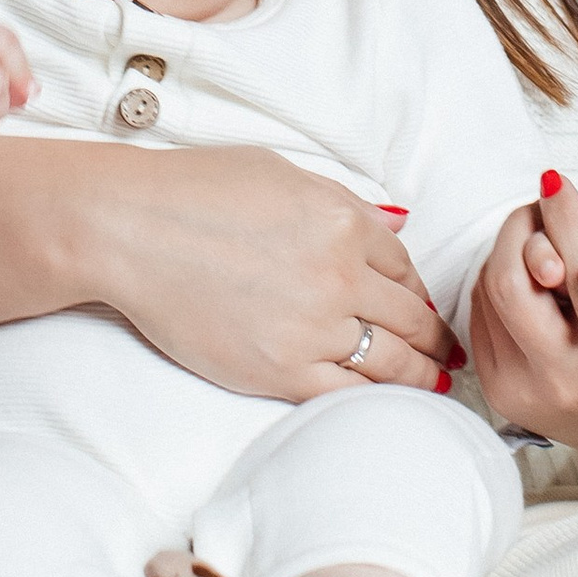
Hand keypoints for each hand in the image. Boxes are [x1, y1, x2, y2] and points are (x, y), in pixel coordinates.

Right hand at [106, 150, 459, 399]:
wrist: (130, 229)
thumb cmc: (194, 190)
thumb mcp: (281, 173)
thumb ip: (344, 202)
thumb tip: (397, 222)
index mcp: (343, 221)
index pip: (403, 264)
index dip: (417, 288)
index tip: (423, 305)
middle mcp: (339, 275)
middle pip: (409, 316)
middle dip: (433, 336)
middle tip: (447, 350)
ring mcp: (313, 327)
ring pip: (391, 361)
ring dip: (421, 374)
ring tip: (435, 381)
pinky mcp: (281, 370)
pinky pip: (347, 393)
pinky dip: (375, 399)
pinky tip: (388, 402)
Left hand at [469, 161, 577, 480]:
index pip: (565, 267)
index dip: (556, 214)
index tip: (555, 180)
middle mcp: (560, 384)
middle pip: (508, 281)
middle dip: (522, 231)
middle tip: (543, 206)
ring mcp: (523, 395)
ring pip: (487, 298)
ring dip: (508, 256)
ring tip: (539, 235)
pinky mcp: (501, 395)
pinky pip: (482, 320)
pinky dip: (501, 286)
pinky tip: (530, 273)